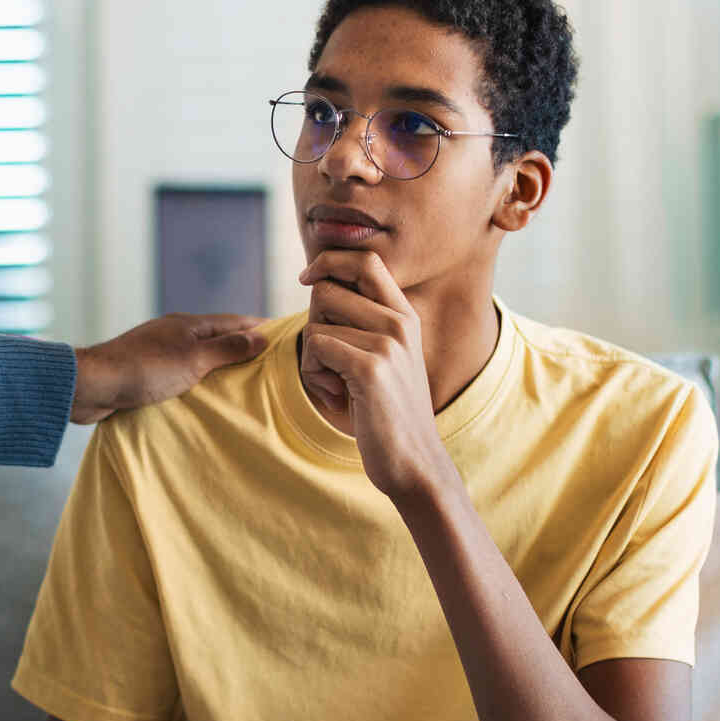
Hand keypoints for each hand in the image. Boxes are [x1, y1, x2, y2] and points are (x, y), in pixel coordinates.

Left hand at [72, 314, 267, 424]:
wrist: (93, 385)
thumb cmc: (144, 369)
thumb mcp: (193, 360)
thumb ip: (227, 349)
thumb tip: (260, 337)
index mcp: (187, 325)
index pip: (233, 321)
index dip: (257, 327)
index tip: (281, 333)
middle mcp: (173, 334)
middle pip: (215, 337)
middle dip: (240, 346)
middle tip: (266, 361)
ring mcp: (158, 351)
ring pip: (196, 355)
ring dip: (217, 365)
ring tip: (240, 381)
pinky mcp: (144, 371)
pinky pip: (179, 372)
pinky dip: (196, 379)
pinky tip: (201, 393)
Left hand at [297, 250, 455, 501]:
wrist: (413, 460)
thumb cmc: (388, 413)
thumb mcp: (385, 359)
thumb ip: (363, 323)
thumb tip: (319, 287)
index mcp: (405, 316)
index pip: (366, 259)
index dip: (329, 261)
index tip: (306, 277)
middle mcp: (400, 322)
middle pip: (328, 290)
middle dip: (312, 323)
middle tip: (327, 361)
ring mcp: (388, 342)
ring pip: (316, 323)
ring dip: (311, 357)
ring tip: (335, 384)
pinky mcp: (371, 367)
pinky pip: (316, 347)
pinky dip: (313, 374)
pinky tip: (335, 395)